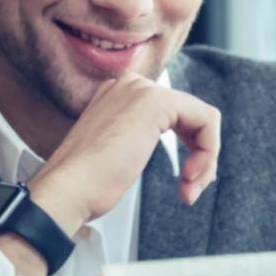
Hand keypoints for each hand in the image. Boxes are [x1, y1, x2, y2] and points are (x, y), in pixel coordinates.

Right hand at [27, 75, 220, 236]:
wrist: (69, 190)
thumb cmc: (86, 184)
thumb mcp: (118, 156)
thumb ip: (140, 141)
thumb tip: (180, 150)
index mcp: (118, 95)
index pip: (174, 114)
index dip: (189, 148)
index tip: (185, 181)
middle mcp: (130, 86)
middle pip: (191, 115)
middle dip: (201, 155)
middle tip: (191, 187)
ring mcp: (141, 90)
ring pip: (202, 119)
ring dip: (205, 159)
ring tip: (189, 187)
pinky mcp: (155, 101)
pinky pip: (206, 119)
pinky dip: (207, 152)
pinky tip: (189, 176)